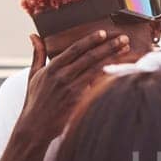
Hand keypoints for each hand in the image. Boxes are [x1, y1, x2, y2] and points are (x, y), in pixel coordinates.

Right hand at [16, 29, 131, 150]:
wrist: (35, 127)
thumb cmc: (35, 101)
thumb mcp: (33, 75)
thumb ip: (37, 54)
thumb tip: (34, 35)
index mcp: (52, 68)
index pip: (75, 49)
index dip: (90, 40)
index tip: (103, 33)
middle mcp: (62, 76)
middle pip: (90, 57)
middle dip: (108, 46)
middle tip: (124, 38)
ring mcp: (71, 89)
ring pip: (97, 69)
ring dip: (113, 58)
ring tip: (127, 50)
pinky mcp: (78, 101)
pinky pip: (97, 86)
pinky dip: (109, 76)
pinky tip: (121, 70)